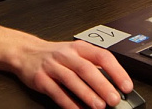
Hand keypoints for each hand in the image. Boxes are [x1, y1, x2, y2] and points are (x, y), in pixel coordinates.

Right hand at [13, 39, 132, 108]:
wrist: (26, 52)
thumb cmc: (55, 56)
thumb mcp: (75, 54)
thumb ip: (93, 66)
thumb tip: (114, 84)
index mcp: (79, 48)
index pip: (102, 56)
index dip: (116, 71)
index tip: (126, 85)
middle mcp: (66, 55)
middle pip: (87, 68)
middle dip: (102, 85)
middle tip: (114, 99)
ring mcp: (52, 66)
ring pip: (72, 80)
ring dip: (87, 94)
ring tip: (99, 106)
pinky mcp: (41, 79)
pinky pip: (56, 92)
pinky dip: (68, 103)